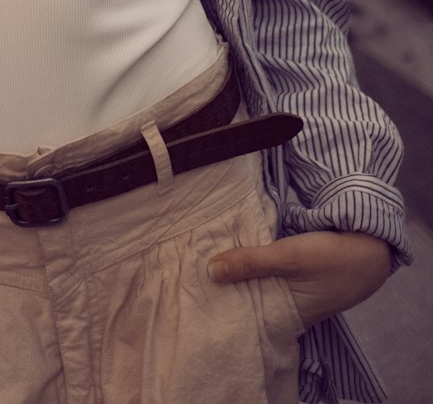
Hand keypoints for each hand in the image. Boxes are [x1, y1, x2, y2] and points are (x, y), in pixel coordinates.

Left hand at [207, 230, 392, 329]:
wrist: (372, 245)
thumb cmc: (332, 257)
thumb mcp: (289, 256)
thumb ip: (251, 262)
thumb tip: (210, 272)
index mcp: (285, 318)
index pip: (244, 318)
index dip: (220, 306)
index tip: (193, 293)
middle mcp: (286, 310)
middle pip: (247, 300)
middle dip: (225, 287)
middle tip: (192, 270)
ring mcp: (292, 293)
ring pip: (256, 285)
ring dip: (238, 272)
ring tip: (204, 258)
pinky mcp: (295, 277)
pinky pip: (266, 274)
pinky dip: (253, 264)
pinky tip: (234, 250)